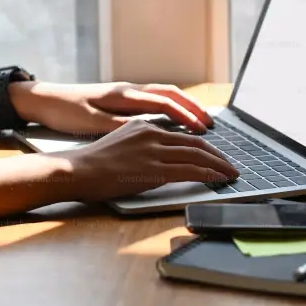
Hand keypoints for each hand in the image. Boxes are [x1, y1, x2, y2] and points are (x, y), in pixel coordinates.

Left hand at [10, 81, 213, 135]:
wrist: (42, 99)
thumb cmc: (65, 111)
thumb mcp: (91, 123)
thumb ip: (121, 126)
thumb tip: (149, 132)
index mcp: (125, 95)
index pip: (166, 102)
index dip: (187, 116)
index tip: (204, 129)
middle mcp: (129, 89)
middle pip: (171, 93)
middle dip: (193, 107)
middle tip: (211, 123)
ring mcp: (125, 92)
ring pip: (163, 93)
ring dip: (183, 105)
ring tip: (199, 120)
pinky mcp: (119, 98)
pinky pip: (153, 98)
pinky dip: (170, 106)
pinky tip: (172, 118)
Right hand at [56, 119, 238, 200]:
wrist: (74, 171)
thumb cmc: (92, 165)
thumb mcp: (121, 144)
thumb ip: (143, 145)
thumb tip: (162, 157)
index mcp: (145, 126)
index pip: (183, 135)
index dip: (205, 146)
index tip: (216, 155)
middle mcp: (152, 134)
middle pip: (196, 143)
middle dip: (218, 155)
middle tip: (231, 166)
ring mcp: (153, 151)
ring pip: (197, 155)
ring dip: (219, 166)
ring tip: (231, 174)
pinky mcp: (152, 169)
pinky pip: (189, 170)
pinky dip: (208, 174)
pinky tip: (218, 179)